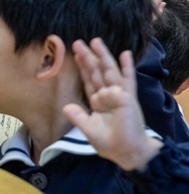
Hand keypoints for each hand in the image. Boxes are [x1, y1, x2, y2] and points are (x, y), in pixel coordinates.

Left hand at [65, 38, 162, 171]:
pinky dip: (126, 67)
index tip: (74, 54)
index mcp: (97, 101)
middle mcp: (107, 95)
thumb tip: (65, 107)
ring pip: (109, 71)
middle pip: (96, 72)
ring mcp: (118, 94)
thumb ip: (77, 116)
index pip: (88, 80)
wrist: (125, 151)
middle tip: (78, 42)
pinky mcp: (128, 98)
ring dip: (103, 56)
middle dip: (88, 57)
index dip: (81, 67)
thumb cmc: (109, 142)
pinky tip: (124, 54)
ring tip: (95, 41)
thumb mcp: (87, 128)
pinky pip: (127, 80)